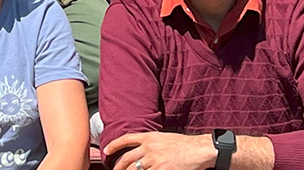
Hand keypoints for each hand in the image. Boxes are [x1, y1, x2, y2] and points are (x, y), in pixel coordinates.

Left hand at [104, 131, 220, 169]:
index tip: (106, 151)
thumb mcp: (164, 138)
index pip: (126, 139)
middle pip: (126, 159)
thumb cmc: (184, 144)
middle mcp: (148, 148)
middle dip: (118, 167)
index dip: (114, 145)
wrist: (197, 150)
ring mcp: (154, 160)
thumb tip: (141, 150)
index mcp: (149, 137)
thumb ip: (151, 143)